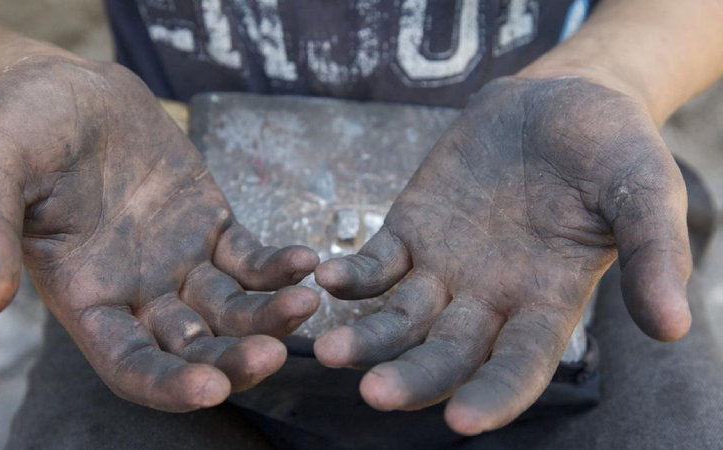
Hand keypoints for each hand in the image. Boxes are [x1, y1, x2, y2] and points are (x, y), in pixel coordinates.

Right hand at [0, 55, 319, 410]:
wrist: (62, 86)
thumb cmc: (16, 128)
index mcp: (84, 296)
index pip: (129, 365)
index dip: (167, 385)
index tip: (211, 390)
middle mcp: (137, 292)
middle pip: (193, 348)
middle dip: (234, 358)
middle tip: (274, 352)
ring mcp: (178, 262)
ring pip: (231, 309)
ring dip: (268, 315)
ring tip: (305, 302)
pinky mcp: (210, 226)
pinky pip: (249, 259)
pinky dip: (278, 266)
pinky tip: (305, 261)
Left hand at [314, 76, 691, 433]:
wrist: (559, 100)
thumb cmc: (612, 148)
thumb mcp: (645, 191)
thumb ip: (655, 254)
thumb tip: (674, 328)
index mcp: (547, 302)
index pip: (519, 366)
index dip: (494, 396)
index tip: (462, 422)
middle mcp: (490, 298)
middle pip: (446, 355)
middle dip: (412, 378)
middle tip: (375, 393)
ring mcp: (445, 267)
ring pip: (400, 319)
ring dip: (367, 337)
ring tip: (328, 349)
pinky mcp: (411, 229)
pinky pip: (376, 263)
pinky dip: (353, 275)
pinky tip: (327, 278)